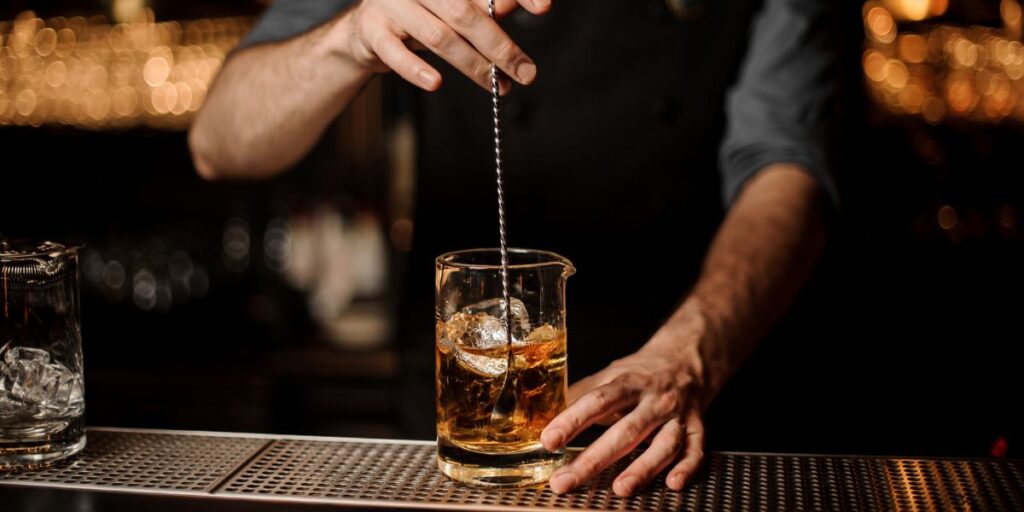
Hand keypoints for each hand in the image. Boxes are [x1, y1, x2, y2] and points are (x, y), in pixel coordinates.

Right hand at [337, 0, 548, 92]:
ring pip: (439, 36)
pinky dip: (416, 69)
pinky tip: (436, 83)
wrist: (366, 30)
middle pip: (465, 14)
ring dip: (472, 66)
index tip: (543, 8)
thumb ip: (490, 5)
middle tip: (526, 72)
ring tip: (497, 86)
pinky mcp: (372, 29)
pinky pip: (395, 52)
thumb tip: (534, 5)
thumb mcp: (457, 8)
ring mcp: (392, 3)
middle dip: (500, 46)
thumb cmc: (423, 16)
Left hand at [540, 317, 707, 496]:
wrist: (686, 361)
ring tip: (620, 489)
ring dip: (643, 468)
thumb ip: (580, 395)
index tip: (549, 440)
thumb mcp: (609, 375)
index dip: (572, 420)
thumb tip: (541, 414)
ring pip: (663, 444)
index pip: (597, 400)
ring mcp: (677, 416)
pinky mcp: (697, 429)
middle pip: (625, 431)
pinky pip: (695, 451)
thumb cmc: (640, 374)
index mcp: (627, 382)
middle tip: (566, 481)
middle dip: (594, 459)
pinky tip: (672, 484)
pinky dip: (687, 468)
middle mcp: (653, 400)